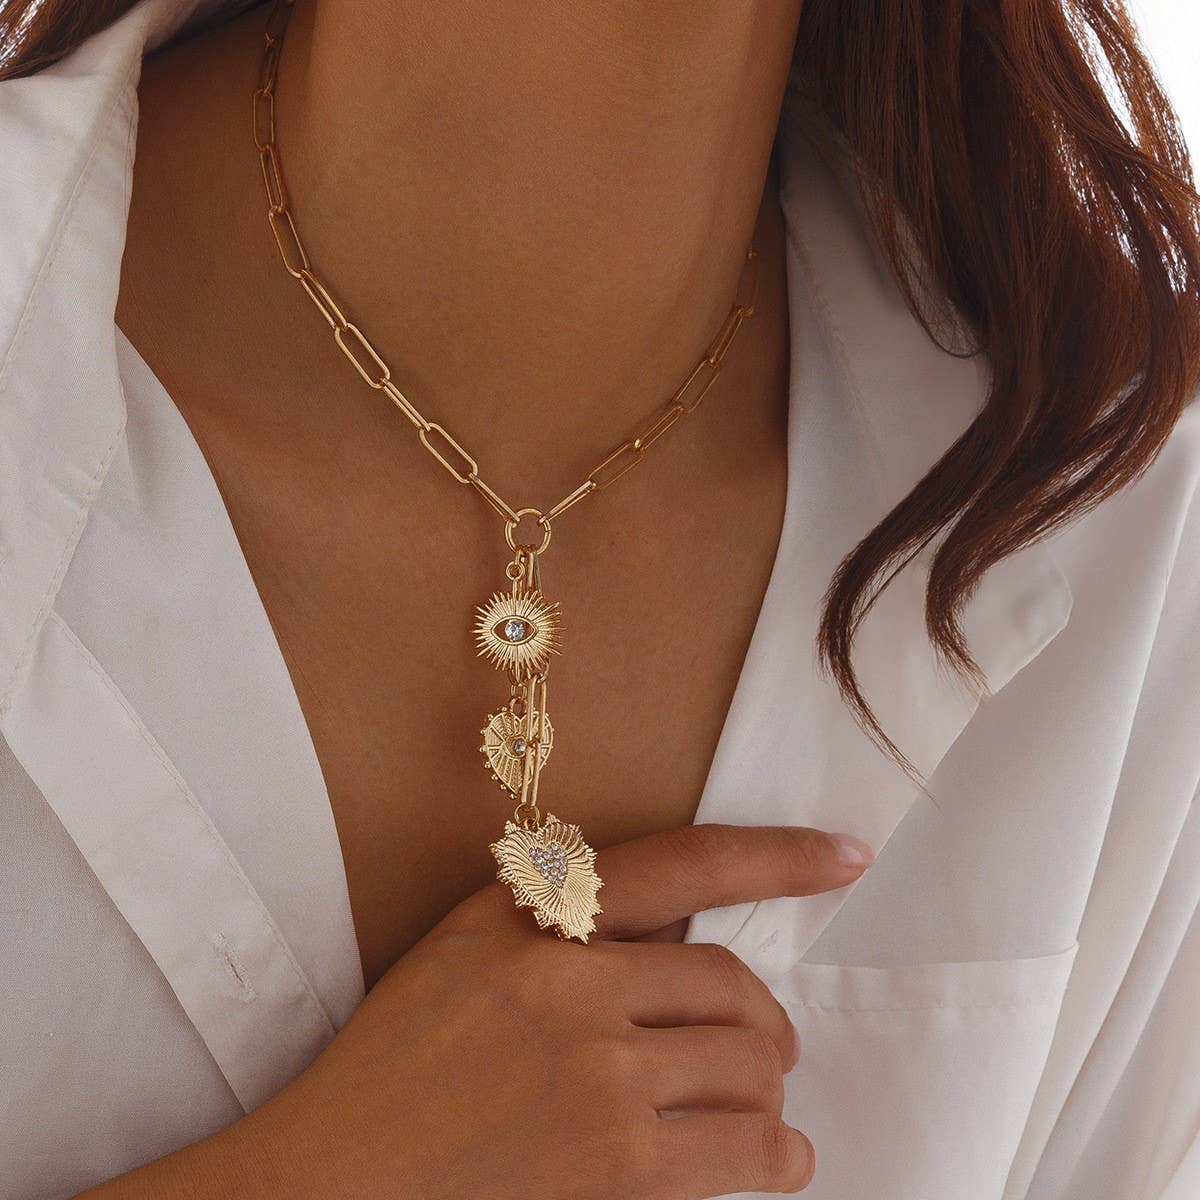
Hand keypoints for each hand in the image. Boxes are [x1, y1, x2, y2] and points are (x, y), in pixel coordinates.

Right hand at [236, 823, 873, 1199]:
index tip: (846, 856)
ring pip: (746, 1065)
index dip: (777, 857)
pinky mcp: (616, 1164)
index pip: (683, 864)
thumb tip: (689, 937)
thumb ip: (571, 935)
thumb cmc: (396, 1070)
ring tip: (764, 1109)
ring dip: (768, 1091)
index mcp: (532, 915)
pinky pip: (743, 1147)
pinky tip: (779, 1158)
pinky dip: (778, 1154)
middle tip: (770, 1049)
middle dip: (764, 1022)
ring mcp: (596, 1072)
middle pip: (730, 986)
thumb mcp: (470, 959)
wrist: (326, 1181)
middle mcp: (571, 979)